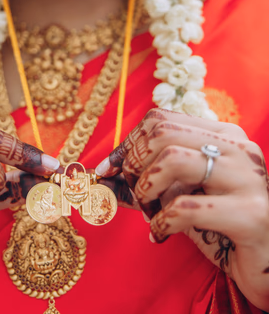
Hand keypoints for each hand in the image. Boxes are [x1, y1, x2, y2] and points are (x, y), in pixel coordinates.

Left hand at [95, 108, 268, 309]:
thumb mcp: (182, 196)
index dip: (128, 143)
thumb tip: (101, 180)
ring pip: (173, 159)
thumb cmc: (222, 226)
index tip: (109, 169)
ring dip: (148, 188)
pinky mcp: (251, 214)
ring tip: (150, 211)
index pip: (160, 119)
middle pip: (162, 132)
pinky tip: (161, 234)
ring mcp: (247, 178)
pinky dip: (162, 221)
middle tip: (136, 192)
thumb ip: (146, 183)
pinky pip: (186, 207)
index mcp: (223, 134)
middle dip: (135, 163)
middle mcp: (237, 148)